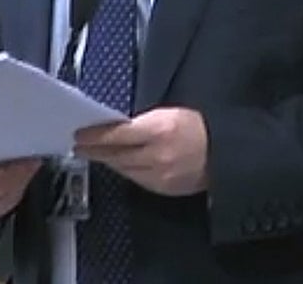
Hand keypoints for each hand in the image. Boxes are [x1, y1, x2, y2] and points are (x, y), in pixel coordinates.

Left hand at [74, 107, 207, 195]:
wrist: (223, 153)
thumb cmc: (198, 126)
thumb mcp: (169, 113)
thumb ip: (142, 122)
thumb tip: (117, 126)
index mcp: (158, 130)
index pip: (116, 135)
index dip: (94, 136)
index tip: (79, 134)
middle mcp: (156, 155)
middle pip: (116, 155)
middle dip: (94, 150)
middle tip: (79, 145)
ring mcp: (159, 175)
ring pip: (123, 169)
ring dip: (107, 160)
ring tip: (94, 153)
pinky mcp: (163, 188)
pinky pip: (136, 179)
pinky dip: (124, 170)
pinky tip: (118, 163)